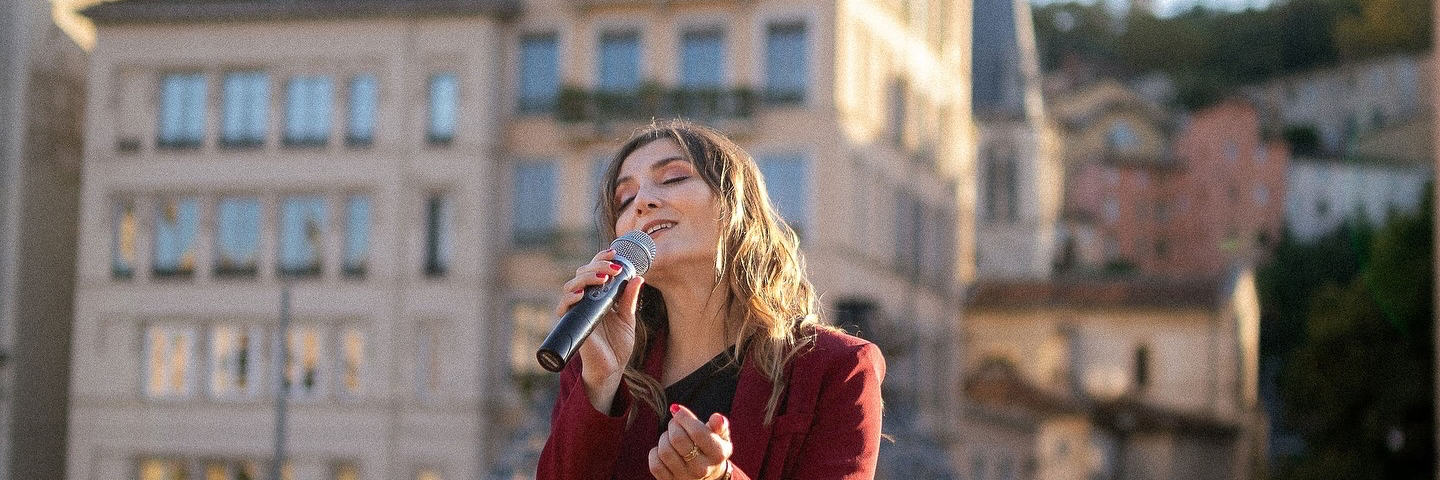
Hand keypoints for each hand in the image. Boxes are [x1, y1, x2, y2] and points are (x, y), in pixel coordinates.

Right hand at [554, 248, 645, 412]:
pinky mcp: (571, 324)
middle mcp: (585, 301)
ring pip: (572, 285)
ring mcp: (577, 311)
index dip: (601, 258)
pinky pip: (563, 307)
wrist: (612, 369)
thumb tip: (639, 278)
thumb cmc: (617, 345)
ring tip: (603, 277)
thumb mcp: (628, 318)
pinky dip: (570, 298)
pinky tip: (581, 294)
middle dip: (597, 265)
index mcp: (598, 297)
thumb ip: (629, 299)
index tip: (614, 252)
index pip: (595, 270)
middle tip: (613, 268)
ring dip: (586, 277)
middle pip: (582, 273)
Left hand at [649, 404, 732, 479]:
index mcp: (718, 453)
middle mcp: (703, 469)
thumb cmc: (711, 447)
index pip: (697, 432)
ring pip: (665, 451)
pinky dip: (655, 454)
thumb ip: (719, 425)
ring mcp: (686, 478)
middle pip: (677, 439)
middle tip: (675, 424)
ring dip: (664, 439)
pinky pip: (655, 465)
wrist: (708, 474)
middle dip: (673, 426)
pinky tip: (664, 450)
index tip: (677, 410)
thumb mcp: (720, 435)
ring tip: (670, 437)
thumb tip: (717, 418)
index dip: (683, 417)